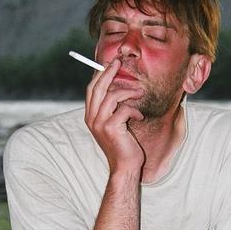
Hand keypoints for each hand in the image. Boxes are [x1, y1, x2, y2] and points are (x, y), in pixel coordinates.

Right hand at [84, 59, 144, 173]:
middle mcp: (92, 118)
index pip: (91, 90)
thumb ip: (112, 109)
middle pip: (98, 88)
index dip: (99, 75)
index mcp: (90, 116)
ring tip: (140, 92)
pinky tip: (140, 117)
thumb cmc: (123, 146)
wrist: (124, 167)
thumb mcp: (114, 125)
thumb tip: (117, 89)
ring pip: (112, 96)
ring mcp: (100, 123)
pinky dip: (135, 110)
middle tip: (119, 62)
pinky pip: (124, 109)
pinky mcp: (111, 128)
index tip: (109, 64)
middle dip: (108, 72)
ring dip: (128, 91)